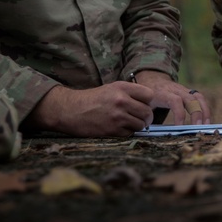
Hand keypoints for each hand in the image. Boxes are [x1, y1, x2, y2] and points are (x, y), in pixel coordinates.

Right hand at [26, 82, 159, 136]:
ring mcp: (117, 117)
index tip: (144, 104)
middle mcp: (121, 101)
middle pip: (148, 112)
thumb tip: (149, 103)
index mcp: (122, 88)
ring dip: (138, 126)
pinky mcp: (112, 130)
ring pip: (141, 125)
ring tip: (129, 123)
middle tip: (141, 118)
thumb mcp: (112, 88)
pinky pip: (130, 133)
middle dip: (146, 117)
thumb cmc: (93, 99)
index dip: (148, 101)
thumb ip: (130, 93)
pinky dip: (127, 132)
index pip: (150, 95)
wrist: (72, 110)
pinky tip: (119, 127)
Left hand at [133, 70, 210, 125]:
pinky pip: (200, 98)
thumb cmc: (146, 96)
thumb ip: (146, 116)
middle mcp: (175, 90)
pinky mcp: (189, 92)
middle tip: (198, 128)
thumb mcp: (143, 104)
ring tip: (206, 125)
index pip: (175, 101)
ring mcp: (184, 90)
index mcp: (162, 93)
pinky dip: (205, 109)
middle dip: (196, 114)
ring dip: (204, 111)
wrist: (151, 79)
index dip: (180, 114)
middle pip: (190, 99)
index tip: (180, 127)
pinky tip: (206, 120)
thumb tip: (151, 133)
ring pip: (198, 97)